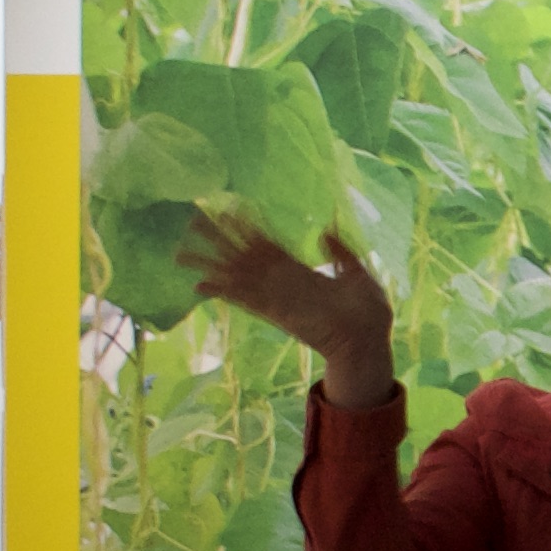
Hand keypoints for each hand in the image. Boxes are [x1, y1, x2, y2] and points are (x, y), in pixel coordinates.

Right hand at [185, 209, 395, 407]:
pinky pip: (244, 298)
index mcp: (300, 272)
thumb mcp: (358, 273)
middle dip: (217, 239)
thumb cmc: (369, 311)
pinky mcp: (276, 313)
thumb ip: (341, 252)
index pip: (266, 244)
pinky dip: (222, 292)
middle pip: (242, 255)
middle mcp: (282, 283)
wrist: (371, 342)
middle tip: (191, 221)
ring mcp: (277, 297)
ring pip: (235, 275)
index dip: (246, 226)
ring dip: (208, 264)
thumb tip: (324, 229)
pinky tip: (199, 286)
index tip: (226, 208)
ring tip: (180, 253)